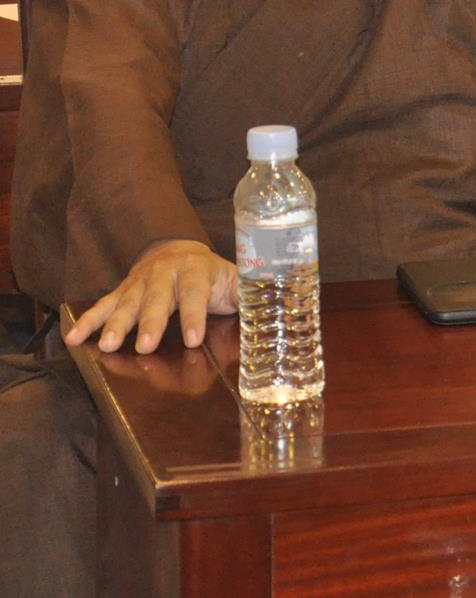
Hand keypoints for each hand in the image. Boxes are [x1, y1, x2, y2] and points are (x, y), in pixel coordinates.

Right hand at [65, 239, 238, 353]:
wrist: (180, 251)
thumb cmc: (213, 275)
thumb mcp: (235, 280)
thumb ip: (251, 293)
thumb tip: (278, 305)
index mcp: (197, 270)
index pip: (195, 293)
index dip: (194, 315)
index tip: (192, 339)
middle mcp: (165, 273)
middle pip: (157, 299)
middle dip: (150, 323)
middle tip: (144, 346)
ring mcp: (140, 282)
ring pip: (127, 303)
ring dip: (116, 324)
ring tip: (108, 346)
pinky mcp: (122, 291)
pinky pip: (103, 305)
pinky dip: (88, 321)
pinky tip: (74, 338)